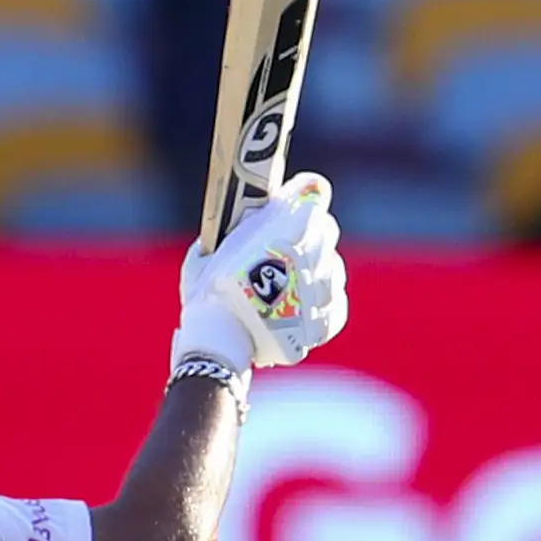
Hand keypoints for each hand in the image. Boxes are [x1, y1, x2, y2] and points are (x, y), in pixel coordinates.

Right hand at [174, 173, 347, 374]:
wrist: (217, 348)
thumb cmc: (205, 300)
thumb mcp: (204, 257)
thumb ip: (226, 235)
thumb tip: (236, 223)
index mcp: (281, 232)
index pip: (314, 194)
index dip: (307, 191)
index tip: (303, 192)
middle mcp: (307, 257)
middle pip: (327, 229)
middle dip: (312, 231)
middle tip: (291, 242)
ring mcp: (319, 292)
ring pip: (334, 268)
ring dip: (318, 270)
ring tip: (292, 283)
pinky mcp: (324, 323)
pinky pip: (336, 304)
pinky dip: (323, 304)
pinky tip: (303, 306)